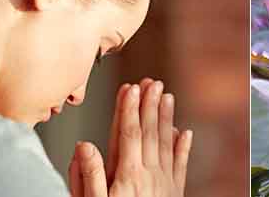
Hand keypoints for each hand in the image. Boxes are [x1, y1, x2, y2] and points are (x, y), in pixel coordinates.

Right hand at [69, 78, 193, 196]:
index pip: (128, 134)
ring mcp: (165, 183)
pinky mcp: (175, 192)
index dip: (128, 109)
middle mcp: (149, 175)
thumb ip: (89, 175)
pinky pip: (181, 164)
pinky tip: (184, 132)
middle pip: (149, 133)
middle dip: (149, 105)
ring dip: (166, 118)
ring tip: (167, 97)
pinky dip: (182, 146)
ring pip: (166, 143)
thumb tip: (84, 146)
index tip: (129, 89)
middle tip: (152, 83)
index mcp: (127, 175)